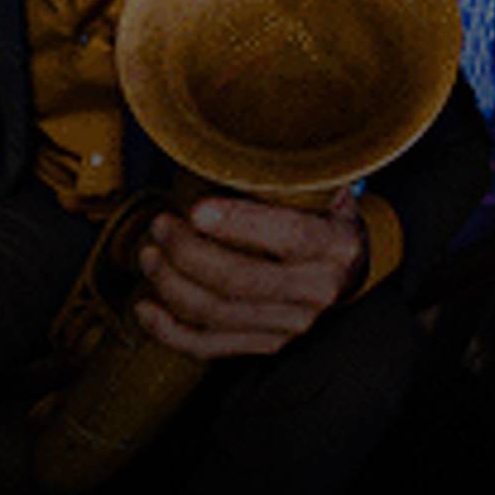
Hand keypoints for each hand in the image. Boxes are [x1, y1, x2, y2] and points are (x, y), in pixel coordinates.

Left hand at [132, 186, 367, 360]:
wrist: (349, 271)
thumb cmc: (323, 219)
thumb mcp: (323, 190)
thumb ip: (288, 176)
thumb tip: (229, 146)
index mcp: (335, 244)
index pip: (291, 236)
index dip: (240, 223)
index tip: (197, 209)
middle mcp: (318, 290)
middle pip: (241, 279)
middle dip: (187, 252)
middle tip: (160, 226)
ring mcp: (292, 325)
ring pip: (218, 313)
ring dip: (171, 284)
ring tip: (148, 255)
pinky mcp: (267, 346)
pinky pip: (211, 347)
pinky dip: (170, 332)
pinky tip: (145, 309)